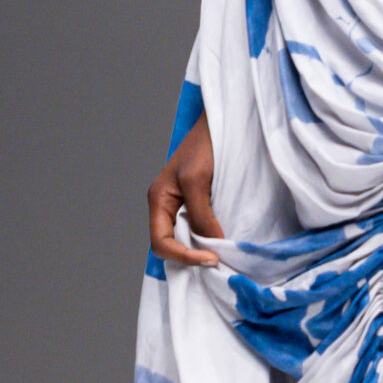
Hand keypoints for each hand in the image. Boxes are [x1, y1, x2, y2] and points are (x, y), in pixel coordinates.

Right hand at [148, 110, 222, 268]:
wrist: (224, 121)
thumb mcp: (197, 180)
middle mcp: (167, 206)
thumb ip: (201, 215)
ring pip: (187, 238)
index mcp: (158, 200)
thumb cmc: (205, 144)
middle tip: (219, 262)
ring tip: (223, 256)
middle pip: (172, 244)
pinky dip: (210, 238)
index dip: (183, 256)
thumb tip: (211, 244)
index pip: (161, 242)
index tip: (211, 259)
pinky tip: (224, 241)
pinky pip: (200, 227)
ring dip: (202, 249)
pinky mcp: (200, 201)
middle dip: (192, 256)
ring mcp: (183, 204)